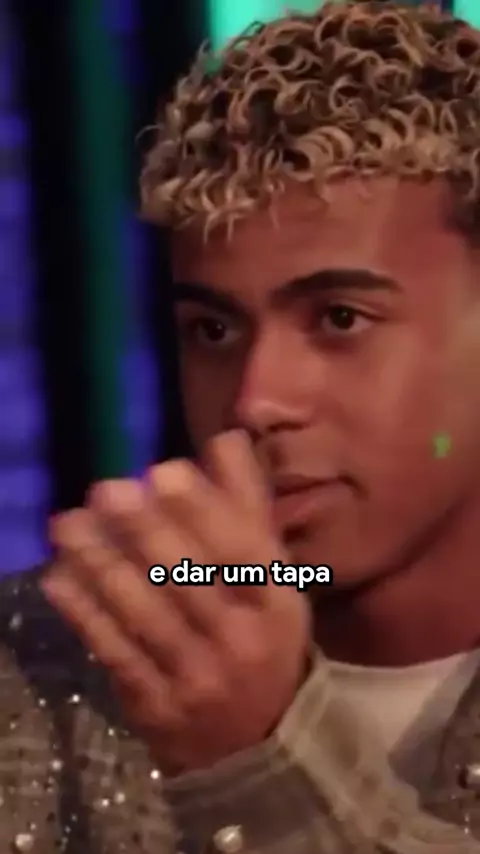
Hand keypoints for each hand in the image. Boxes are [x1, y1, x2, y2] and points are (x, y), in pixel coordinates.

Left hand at [41, 431, 310, 774]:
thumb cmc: (263, 633)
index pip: (239, 552)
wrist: (262, 736)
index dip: (202, 511)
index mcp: (276, 602)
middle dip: (145, 531)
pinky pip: (116, 653)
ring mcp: (199, 677)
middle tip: (107, 489)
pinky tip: (59, 578)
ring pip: (145, 615)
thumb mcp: (269, 574)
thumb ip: (247, 506)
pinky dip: (85, 614)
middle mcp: (242, 639)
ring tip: (69, 524)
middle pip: (188, 580)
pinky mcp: (158, 705)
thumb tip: (225, 437)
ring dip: (102, 565)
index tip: (163, 471)